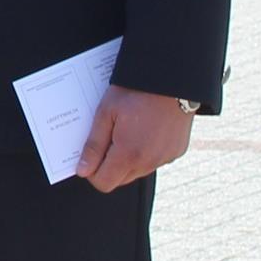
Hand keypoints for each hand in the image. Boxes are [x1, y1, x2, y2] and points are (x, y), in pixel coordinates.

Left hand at [76, 86, 194, 191]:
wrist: (172, 78)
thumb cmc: (135, 91)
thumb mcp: (105, 113)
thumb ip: (93, 146)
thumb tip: (83, 171)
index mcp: (129, 154)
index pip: (104, 183)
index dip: (92, 172)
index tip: (90, 155)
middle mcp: (149, 162)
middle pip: (120, 179)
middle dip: (110, 165)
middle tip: (109, 138)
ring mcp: (165, 158)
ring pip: (138, 171)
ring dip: (129, 159)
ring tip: (128, 131)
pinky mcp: (177, 151)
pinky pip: (155, 161)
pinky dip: (147, 152)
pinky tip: (146, 130)